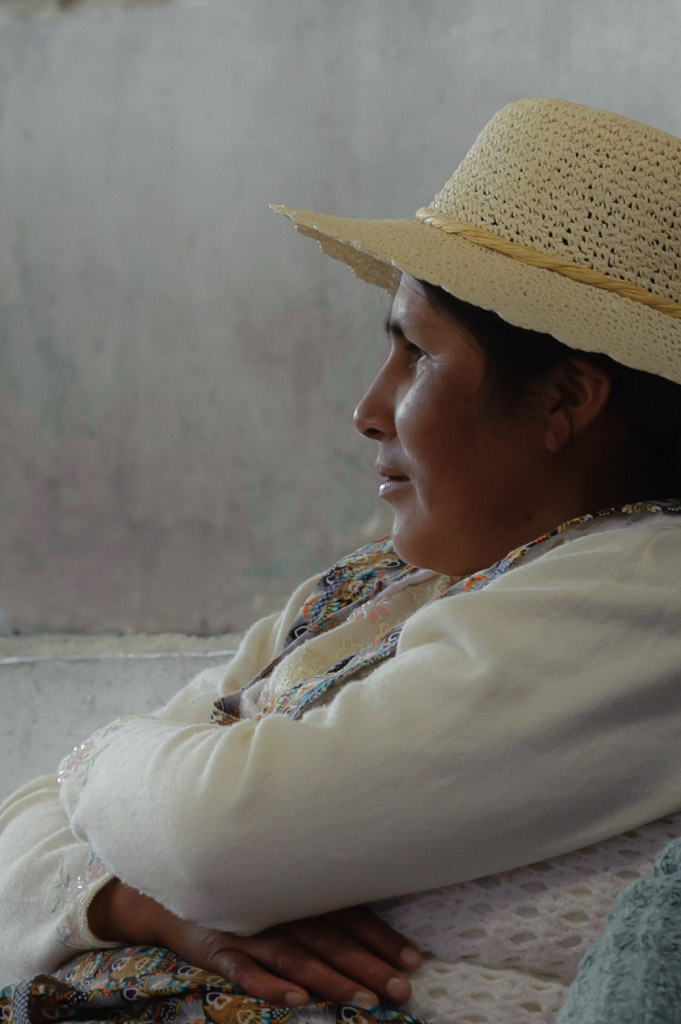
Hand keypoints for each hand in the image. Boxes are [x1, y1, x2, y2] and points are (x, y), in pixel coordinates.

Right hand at [88, 880, 421, 1006]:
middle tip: (401, 991)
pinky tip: (297, 1001)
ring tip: (365, 999)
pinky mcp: (216, 947)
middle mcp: (278, 904)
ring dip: (331, 979)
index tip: (413, 961)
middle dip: (368, 964)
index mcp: (298, 889)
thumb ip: (316, 898)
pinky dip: (269, 984)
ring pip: (295, 955)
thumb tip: (370, 925)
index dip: (381, 937)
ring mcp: (246, 926)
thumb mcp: (279, 885)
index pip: (348, 913)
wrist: (169, 885)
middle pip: (330, 938)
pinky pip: (245, 969)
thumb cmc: (240, 885)